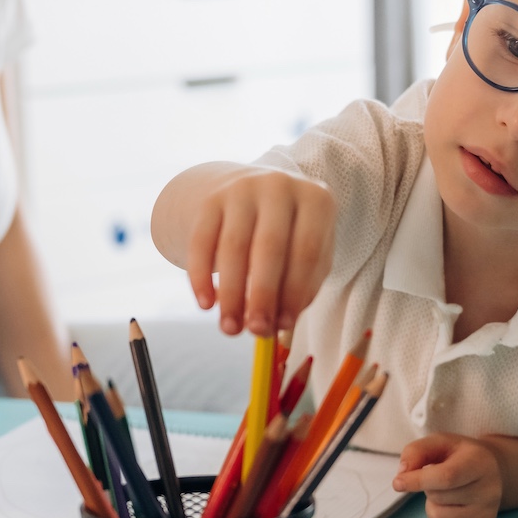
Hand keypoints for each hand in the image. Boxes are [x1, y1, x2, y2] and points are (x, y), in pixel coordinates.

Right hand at [186, 168, 335, 334]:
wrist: (252, 193)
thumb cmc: (290, 234)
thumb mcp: (307, 254)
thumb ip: (300, 288)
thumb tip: (277, 324)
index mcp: (316, 199)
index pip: (307, 250)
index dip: (295, 292)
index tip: (284, 325)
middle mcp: (280, 186)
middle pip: (269, 247)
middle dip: (262, 295)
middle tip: (256, 331)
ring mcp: (242, 188)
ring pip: (233, 247)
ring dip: (231, 294)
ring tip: (229, 328)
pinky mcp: (211, 199)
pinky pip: (201, 242)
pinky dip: (201, 276)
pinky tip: (206, 305)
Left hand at [393, 433, 503, 517]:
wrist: (494, 472)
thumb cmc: (460, 456)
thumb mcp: (440, 443)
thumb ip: (416, 451)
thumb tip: (402, 475)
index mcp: (479, 463)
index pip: (447, 477)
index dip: (418, 481)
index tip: (397, 482)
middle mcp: (489, 491)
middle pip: (437, 498)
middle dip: (428, 489)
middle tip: (440, 480)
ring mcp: (487, 515)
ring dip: (432, 507)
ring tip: (446, 495)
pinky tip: (450, 510)